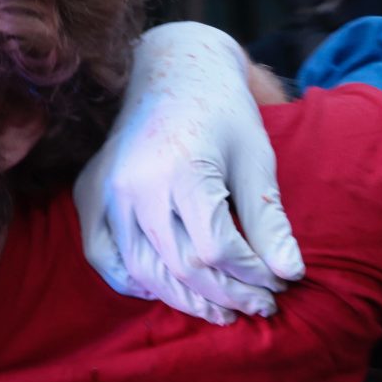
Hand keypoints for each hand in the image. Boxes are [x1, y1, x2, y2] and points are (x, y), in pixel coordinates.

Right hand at [75, 23, 303, 325]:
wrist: (171, 70)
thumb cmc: (223, 112)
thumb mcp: (256, 158)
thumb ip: (269, 219)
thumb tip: (291, 274)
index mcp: (182, 169)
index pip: (217, 248)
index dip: (252, 275)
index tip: (278, 283)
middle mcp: (135, 184)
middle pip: (181, 266)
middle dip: (228, 295)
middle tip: (261, 307)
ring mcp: (107, 191)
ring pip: (144, 270)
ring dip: (185, 300)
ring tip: (224, 311)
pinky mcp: (90, 193)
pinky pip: (103, 256)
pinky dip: (134, 281)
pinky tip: (168, 290)